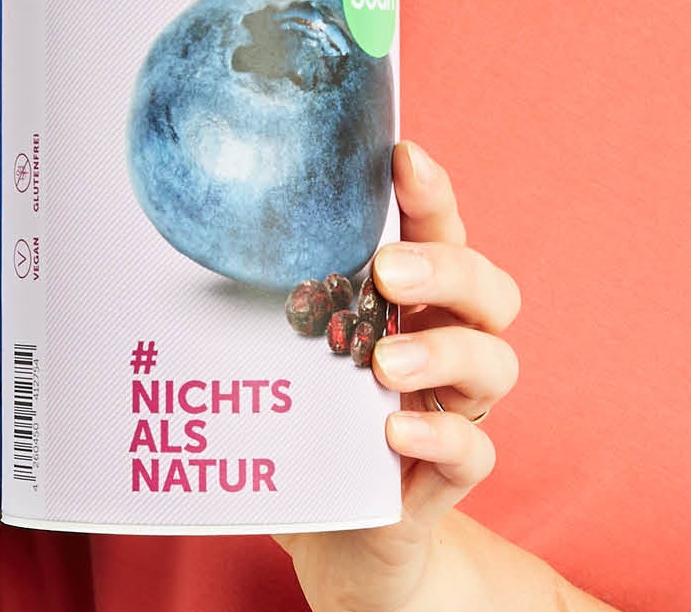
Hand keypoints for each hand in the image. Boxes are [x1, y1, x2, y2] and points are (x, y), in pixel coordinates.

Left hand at [274, 142, 520, 611]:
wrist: (332, 532)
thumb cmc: (311, 414)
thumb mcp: (290, 343)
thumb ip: (271, 292)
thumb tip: (193, 228)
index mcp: (418, 296)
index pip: (443, 227)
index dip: (432, 191)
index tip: (402, 157)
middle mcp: (451, 341)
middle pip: (489, 288)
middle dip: (446, 269)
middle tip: (389, 271)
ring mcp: (457, 408)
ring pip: (497, 363)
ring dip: (444, 352)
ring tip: (384, 360)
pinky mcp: (450, 475)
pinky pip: (475, 452)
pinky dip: (440, 435)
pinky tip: (395, 428)